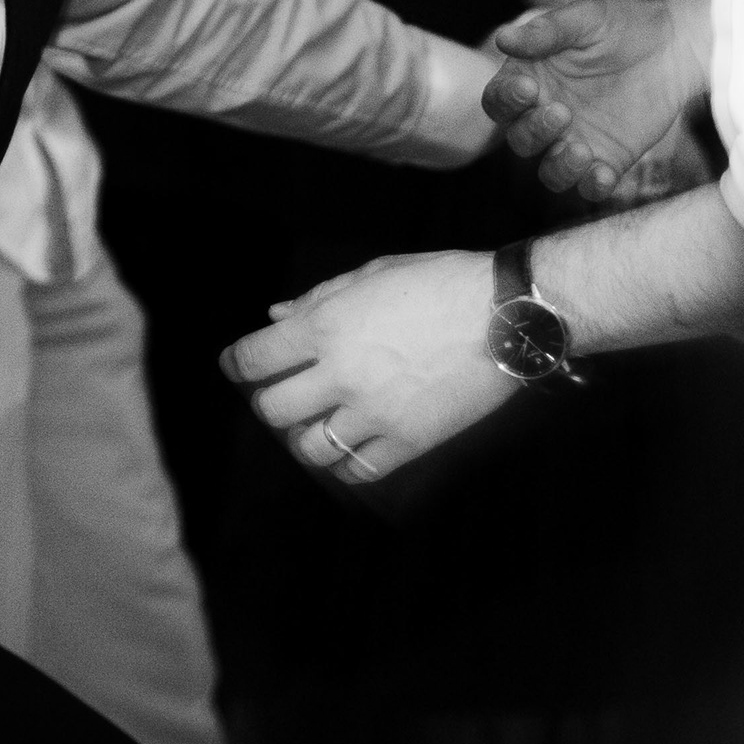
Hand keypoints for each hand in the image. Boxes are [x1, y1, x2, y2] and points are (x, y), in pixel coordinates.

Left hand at [220, 250, 513, 482]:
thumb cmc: (439, 282)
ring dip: (304, 437)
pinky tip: (352, 444)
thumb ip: (317, 299)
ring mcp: (374, 413)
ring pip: (309, 449)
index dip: (236, 364)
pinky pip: (358, 470)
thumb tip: (274, 316)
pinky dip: (346, 462)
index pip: (253, 358)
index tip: (238, 366)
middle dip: (270, 402)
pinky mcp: (408, 441)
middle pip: (272, 410)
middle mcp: (341, 374)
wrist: (506, 314)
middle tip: (284, 394)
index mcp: (325, 326)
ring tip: (319, 423)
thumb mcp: (373, 274)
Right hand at [485, 0, 711, 202]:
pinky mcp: (608, 158)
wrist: (674, 42)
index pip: (499, 100)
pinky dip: (592, 186)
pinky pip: (591, 185)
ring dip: (559, 168)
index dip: (506, 100)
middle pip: (520, 140)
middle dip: (535, 131)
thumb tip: (503, 38)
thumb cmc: (623, 22)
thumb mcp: (585, 18)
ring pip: (550, 172)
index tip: (528, 88)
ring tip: (580, 152)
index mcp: (530, 79)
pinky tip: (603, 174)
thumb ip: (546, 31)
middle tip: (562, 112)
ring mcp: (576, 139)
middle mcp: (546, 114)